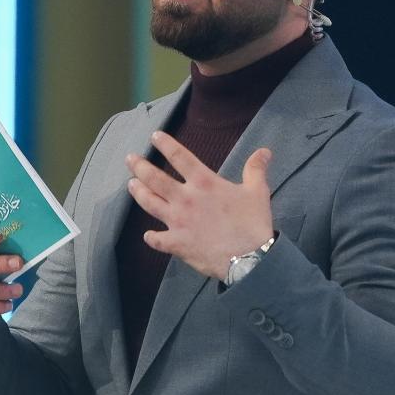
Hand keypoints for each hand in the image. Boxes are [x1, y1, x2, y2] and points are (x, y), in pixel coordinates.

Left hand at [126, 131, 274, 281]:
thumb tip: (265, 151)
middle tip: (130, 159)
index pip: (180, 157)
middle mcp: (185, 199)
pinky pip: (157, 240)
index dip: (166, 144)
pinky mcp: (176, 243)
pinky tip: (147, 235)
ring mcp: (177, 222)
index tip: (154, 136)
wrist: (248, 257)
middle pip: (155, 179)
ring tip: (130, 184)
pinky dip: (151, 237)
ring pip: (150, 203)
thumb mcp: (257, 192)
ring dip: (138, 193)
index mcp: (204, 183)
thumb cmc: (252, 223)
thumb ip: (256, 169)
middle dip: (140, 167)